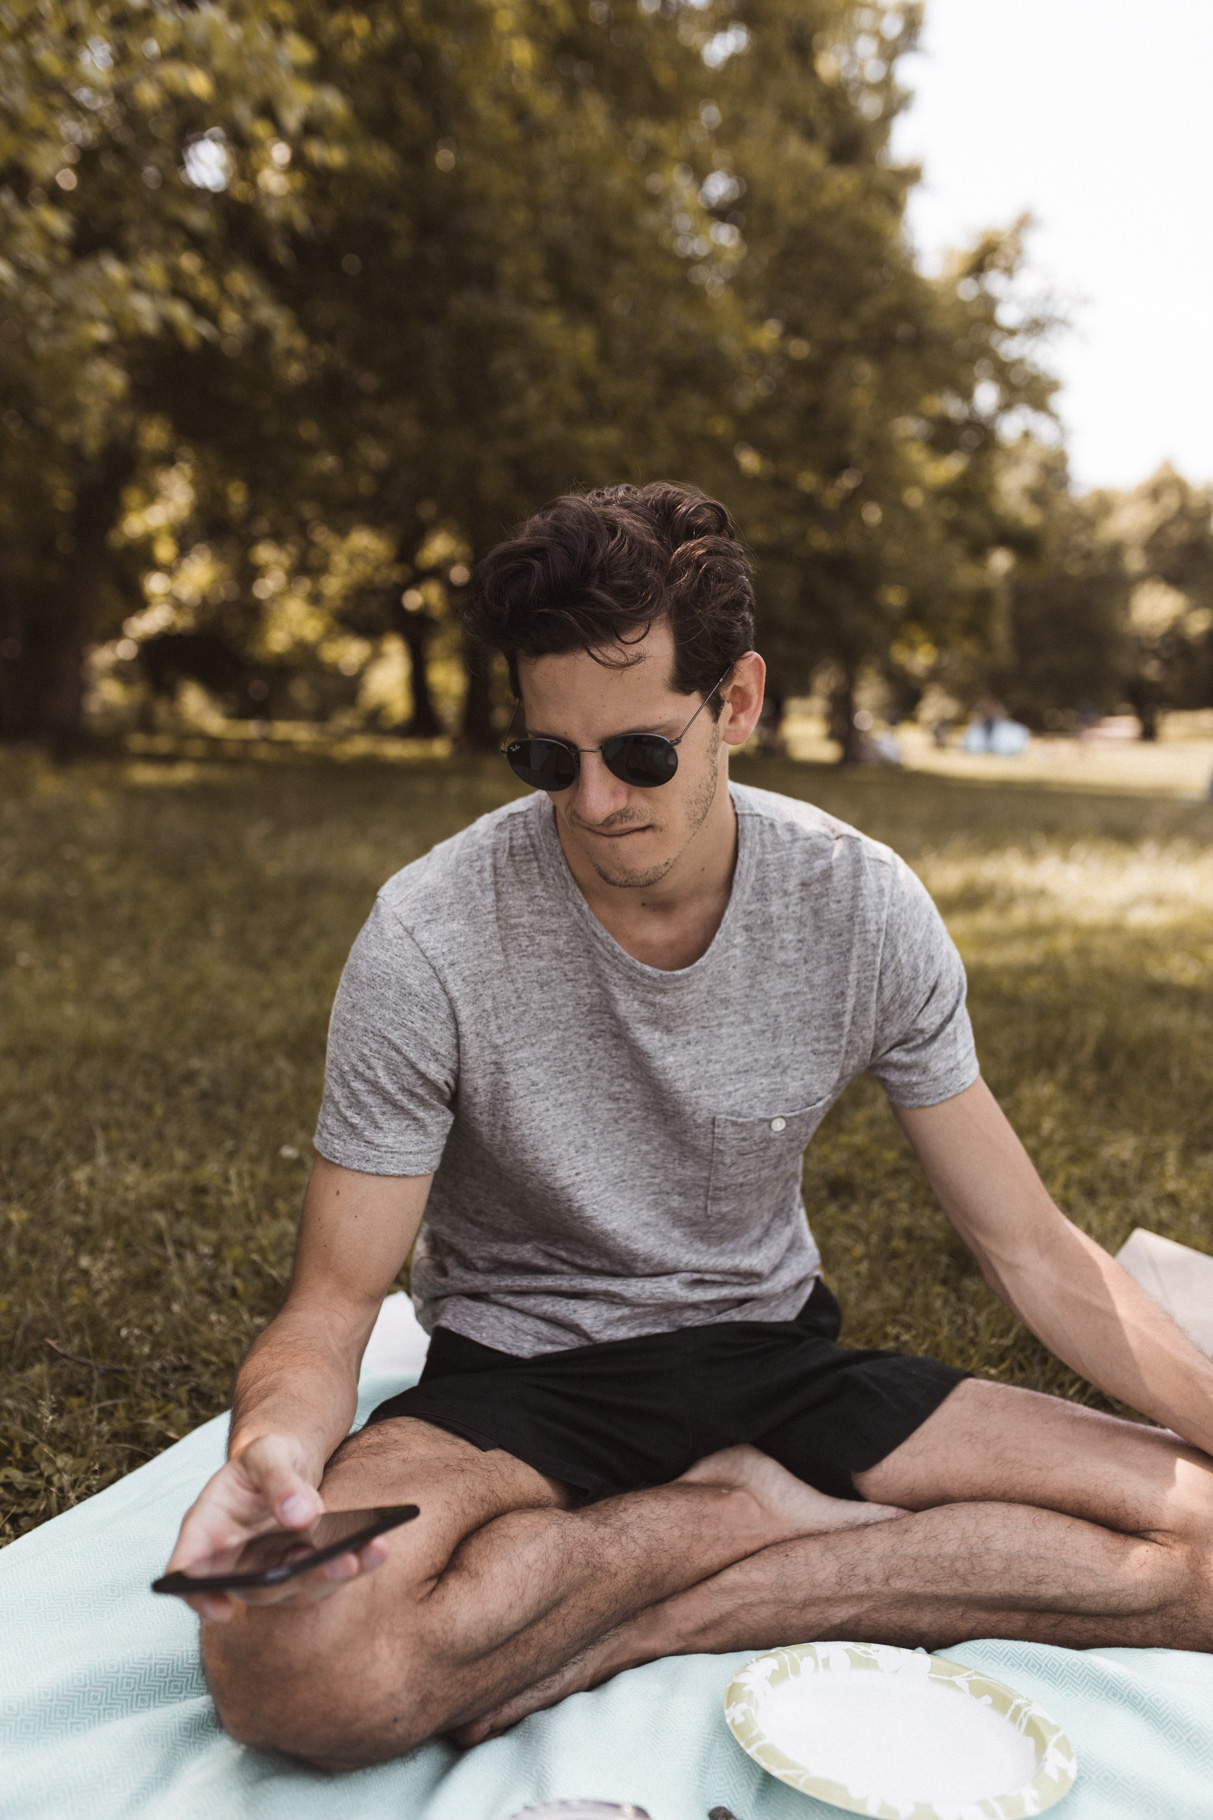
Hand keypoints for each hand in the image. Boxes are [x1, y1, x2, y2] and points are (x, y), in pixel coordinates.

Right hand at [162, 1432, 388, 1621]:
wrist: (288, 1457)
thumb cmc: (265, 1455)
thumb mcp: (267, 1452)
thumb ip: (279, 1480)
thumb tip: (299, 1516)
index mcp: (207, 1527)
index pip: (187, 1568)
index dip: (198, 1594)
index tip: (222, 1608)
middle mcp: (234, 1560)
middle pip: (256, 1584)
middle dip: (297, 1579)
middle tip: (336, 1564)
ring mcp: (269, 1569)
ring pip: (297, 1586)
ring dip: (332, 1574)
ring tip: (365, 1553)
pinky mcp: (302, 1569)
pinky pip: (326, 1573)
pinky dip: (354, 1562)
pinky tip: (377, 1547)